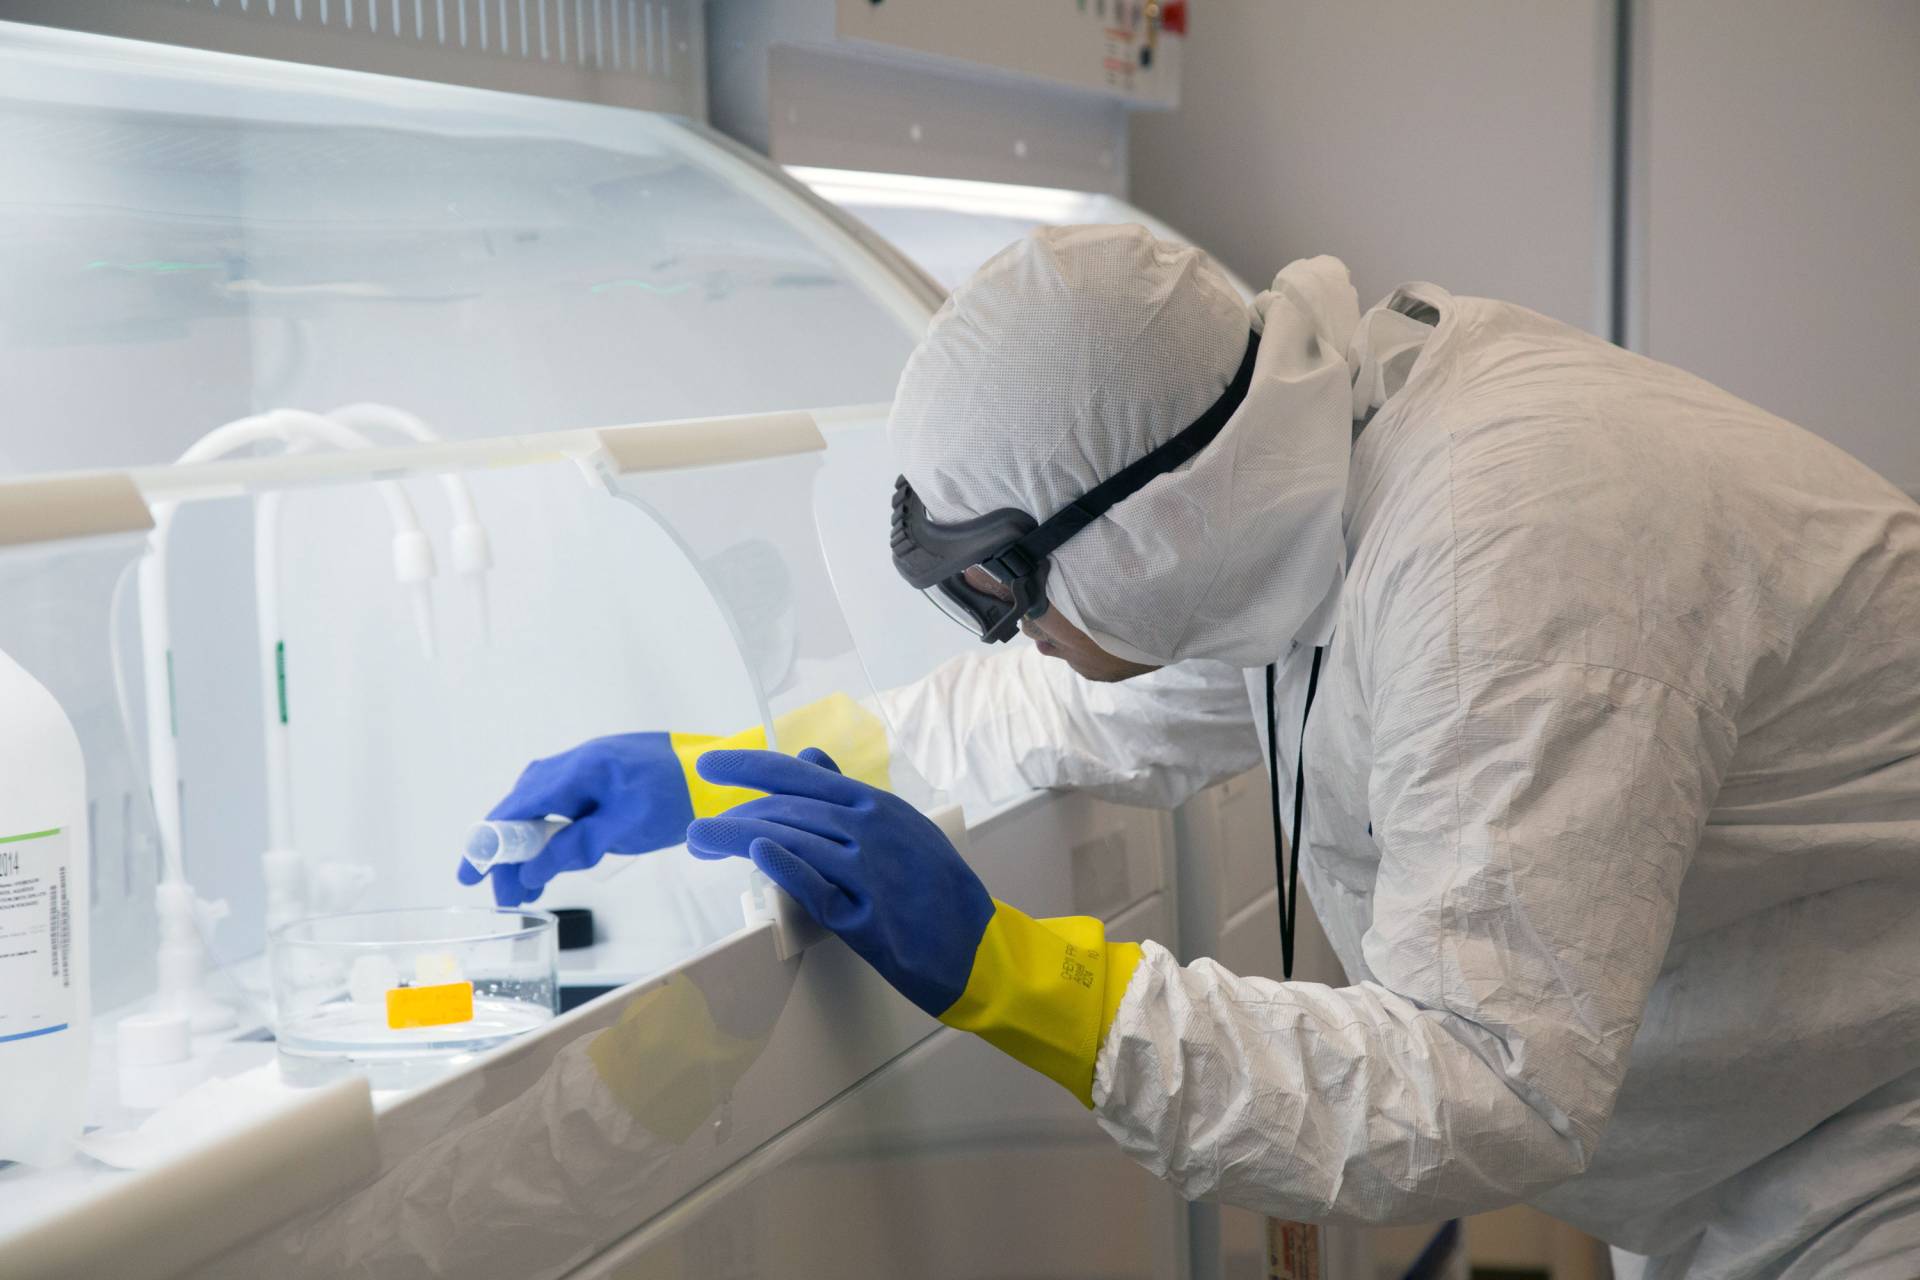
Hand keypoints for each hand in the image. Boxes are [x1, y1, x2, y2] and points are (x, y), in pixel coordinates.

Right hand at [465, 733, 696, 905]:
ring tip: (527, 889)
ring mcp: (591, 770)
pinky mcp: (605, 781)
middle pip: (525, 810)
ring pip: (544, 811)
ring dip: (532, 849)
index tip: (471, 873)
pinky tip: (552, 862)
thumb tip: (531, 869)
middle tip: (507, 895)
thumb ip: (576, 846)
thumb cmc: (679, 796)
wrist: (723, 775)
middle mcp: (577, 764)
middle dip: (511, 855)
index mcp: (579, 769)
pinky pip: (566, 809)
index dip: (489, 841)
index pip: (518, 807)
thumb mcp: (625, 826)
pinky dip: (554, 837)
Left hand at [683, 748, 993, 1017]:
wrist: (978, 949)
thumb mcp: (901, 826)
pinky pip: (818, 888)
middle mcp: (871, 831)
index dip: (749, 768)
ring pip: (793, 842)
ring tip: (702, 844)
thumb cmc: (935, 888)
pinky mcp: (865, 921)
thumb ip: (850, 796)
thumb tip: (807, 759)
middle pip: (787, 811)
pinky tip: (757, 855)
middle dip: (732, 816)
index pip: (800, 776)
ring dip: (737, 839)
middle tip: (697, 832)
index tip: (709, 767)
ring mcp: (869, 875)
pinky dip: (787, 867)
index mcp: (877, 807)